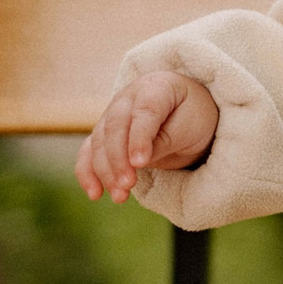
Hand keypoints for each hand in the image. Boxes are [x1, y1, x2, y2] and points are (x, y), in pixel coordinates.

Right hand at [77, 71, 218, 202]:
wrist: (188, 114)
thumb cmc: (194, 115)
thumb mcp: (192, 125)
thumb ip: (166, 139)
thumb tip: (137, 161)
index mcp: (155, 87)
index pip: (143, 111)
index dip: (139, 138)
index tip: (140, 163)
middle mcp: (127, 98)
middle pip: (115, 128)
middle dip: (118, 159)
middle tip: (128, 184)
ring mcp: (111, 115)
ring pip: (99, 142)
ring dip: (105, 171)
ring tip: (120, 196)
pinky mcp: (104, 135)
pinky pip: (89, 153)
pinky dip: (88, 173)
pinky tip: (95, 193)